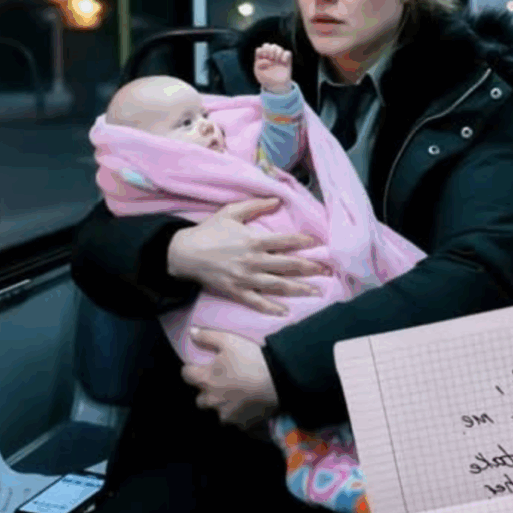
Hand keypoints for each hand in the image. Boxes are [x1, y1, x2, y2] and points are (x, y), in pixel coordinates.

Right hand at [167, 197, 326, 314]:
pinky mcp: (237, 292)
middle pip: (288, 265)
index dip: (304, 241)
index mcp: (254, 240)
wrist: (184, 254)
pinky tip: (286, 312)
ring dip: (299, 288)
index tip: (319, 243)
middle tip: (328, 270)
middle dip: (310, 267)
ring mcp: (246, 279)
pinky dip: (272, 308)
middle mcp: (254, 260)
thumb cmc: (208, 231)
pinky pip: (258, 302)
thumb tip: (277, 200)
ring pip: (278, 285)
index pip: (286, 241)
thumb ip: (255, 205)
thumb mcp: (231, 212)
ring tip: (317, 291)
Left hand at [181, 327, 279, 429]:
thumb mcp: (229, 340)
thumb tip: (191, 333)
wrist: (279, 379)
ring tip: (237, 396)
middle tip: (220, 383)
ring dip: (223, 405)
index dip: (191, 370)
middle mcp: (212, 401)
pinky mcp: (243, 425)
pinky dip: (240, 415)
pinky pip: (237, 422)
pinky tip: (250, 406)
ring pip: (218, 412)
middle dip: (207, 392)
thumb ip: (208, 337)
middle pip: (200, 399)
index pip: (186, 375)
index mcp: (206, 380)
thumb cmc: (250, 359)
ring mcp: (228, 415)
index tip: (199, 366)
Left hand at [254, 43, 291, 93]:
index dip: (261, 52)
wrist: (276, 87)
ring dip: (276, 52)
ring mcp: (278, 58)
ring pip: (278, 47)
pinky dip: (285, 55)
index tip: (263, 58)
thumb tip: (267, 59)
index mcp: (262, 59)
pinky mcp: (286, 61)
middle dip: (268, 49)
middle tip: (270, 57)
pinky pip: (288, 52)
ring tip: (276, 60)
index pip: (260, 49)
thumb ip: (258, 64)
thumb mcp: (258, 73)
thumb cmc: (266, 80)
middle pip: (268, 45)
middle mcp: (269, 57)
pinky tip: (283, 62)